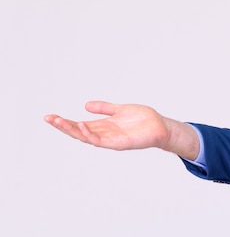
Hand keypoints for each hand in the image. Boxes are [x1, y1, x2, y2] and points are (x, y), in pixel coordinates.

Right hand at [44, 101, 199, 159]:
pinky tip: (81, 125)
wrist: (161, 127)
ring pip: (86, 136)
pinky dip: (89, 134)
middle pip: (78, 131)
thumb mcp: (120, 109)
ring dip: (72, 130)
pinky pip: (100, 140)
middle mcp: (104, 134)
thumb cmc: (144, 119)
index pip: (79, 124)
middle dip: (63, 126)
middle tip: (49, 118)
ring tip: (60, 121)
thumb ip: (105, 108)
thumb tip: (86, 105)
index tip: (50, 116)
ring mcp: (110, 139)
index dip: (65, 121)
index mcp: (103, 126)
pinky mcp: (119, 143)